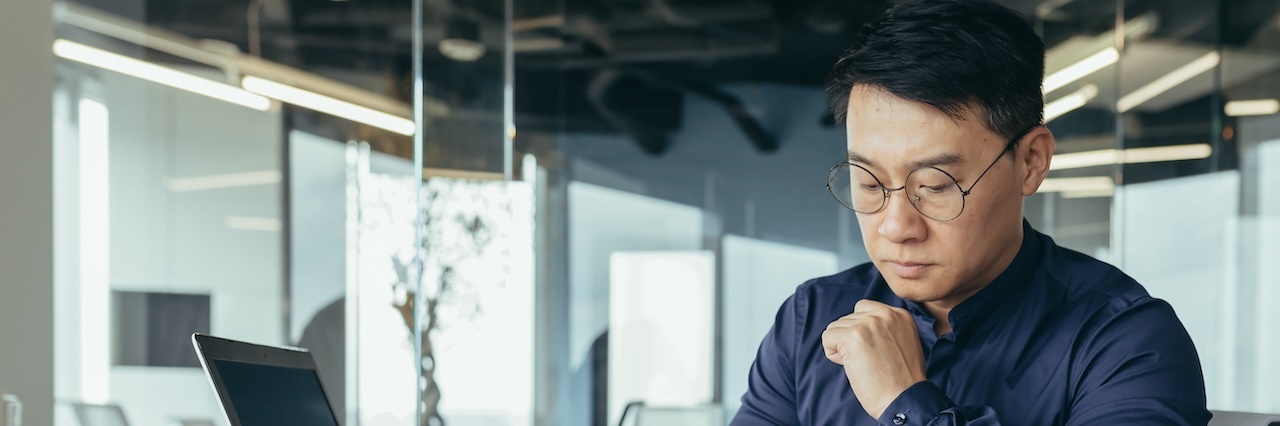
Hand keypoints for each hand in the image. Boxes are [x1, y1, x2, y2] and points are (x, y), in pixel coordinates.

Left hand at [822, 299, 926, 419]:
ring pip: (836, 327)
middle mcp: (885, 314)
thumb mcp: (903, 342)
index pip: (863, 308)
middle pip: (848, 318)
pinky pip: (827, 337)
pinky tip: (851, 366)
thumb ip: (885, 328)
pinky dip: (833, 354)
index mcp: (899, 314)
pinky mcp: (853, 336)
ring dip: (842, 347)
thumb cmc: (901, 380)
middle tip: (869, 362)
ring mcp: (869, 323)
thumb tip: (857, 325)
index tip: (873, 350)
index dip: (860, 331)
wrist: (904, 399)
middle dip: (851, 340)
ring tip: (863, 365)